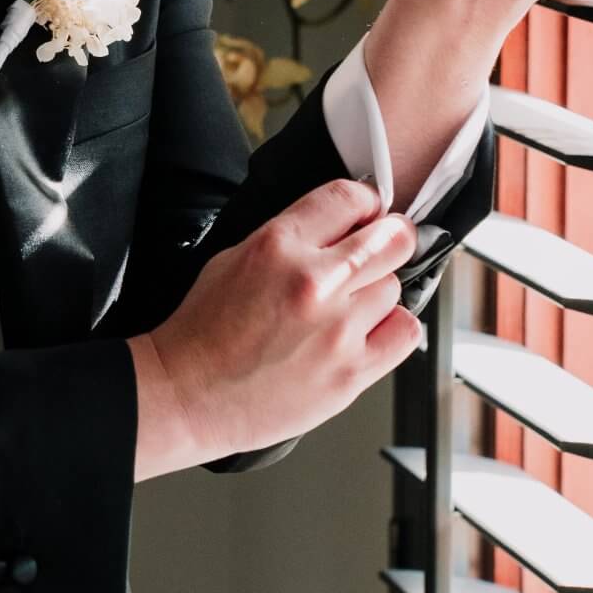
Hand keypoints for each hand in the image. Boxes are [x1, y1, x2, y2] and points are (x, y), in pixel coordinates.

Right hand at [128, 178, 421, 478]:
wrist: (187, 395)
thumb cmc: (204, 333)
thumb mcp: (234, 258)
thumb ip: (293, 237)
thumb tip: (340, 228)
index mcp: (278, 245)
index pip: (350, 197)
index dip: (367, 203)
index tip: (369, 213)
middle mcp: (313, 282)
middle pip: (393, 239)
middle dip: (390, 240)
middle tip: (381, 250)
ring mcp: (336, 330)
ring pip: (395, 287)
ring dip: (377, 294)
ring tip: (345, 310)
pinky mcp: (350, 372)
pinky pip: (405, 333)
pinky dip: (392, 330)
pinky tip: (366, 334)